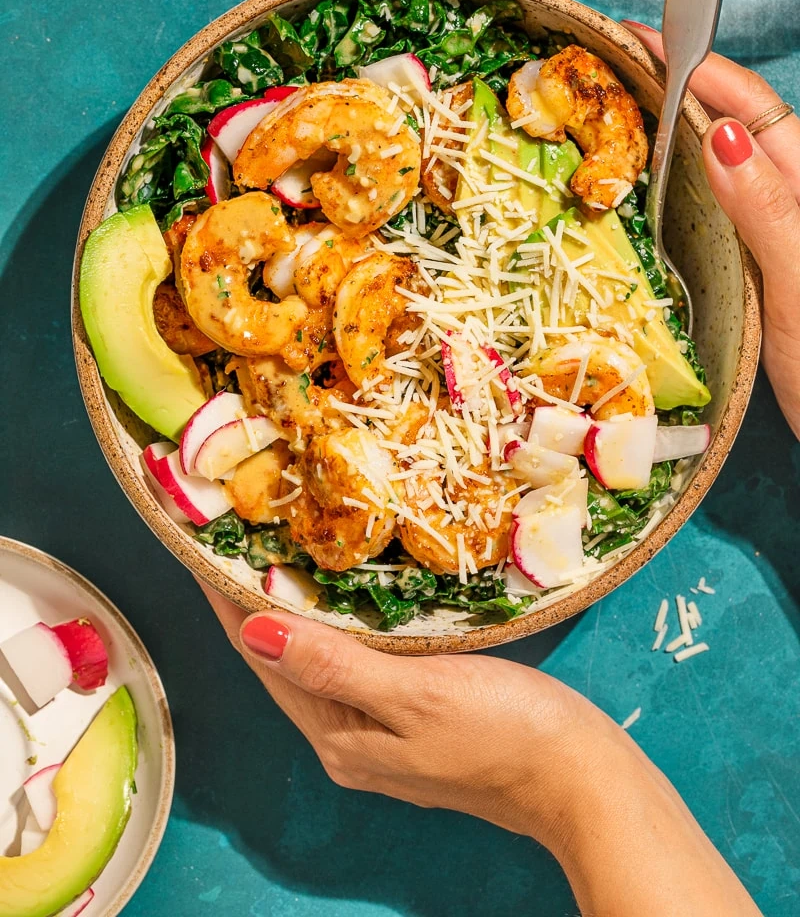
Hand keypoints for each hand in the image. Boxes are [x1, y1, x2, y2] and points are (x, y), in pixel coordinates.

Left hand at [201, 583, 759, 915]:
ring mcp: (384, 734)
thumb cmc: (504, 732)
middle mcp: (350, 740)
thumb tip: (252, 631)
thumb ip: (334, 663)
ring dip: (295, 614)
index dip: (228, 604)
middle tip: (233, 539)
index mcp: (340, 735)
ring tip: (277, 556)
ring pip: (319, 662)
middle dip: (254, 605)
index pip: (264, 658)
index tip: (202, 549)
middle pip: (284, 662)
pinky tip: (346, 599)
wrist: (582, 780)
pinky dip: (338, 628)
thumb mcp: (414, 692)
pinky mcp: (417, 721)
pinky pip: (356, 664)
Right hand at [624, 24, 799, 437]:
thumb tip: (720, 134)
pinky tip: (636, 198)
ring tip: (603, 124)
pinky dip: (669, 192)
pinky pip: (705, 213)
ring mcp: (770, 233)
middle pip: (725, 125)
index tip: (632, 37)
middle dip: (667, 89)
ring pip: (711, 168)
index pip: (746, 103)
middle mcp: (789, 198)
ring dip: (662, 139)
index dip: (693, 63)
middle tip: (598, 76)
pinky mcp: (755, 270)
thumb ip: (769, 208)